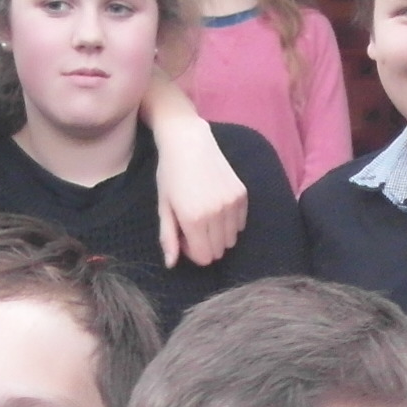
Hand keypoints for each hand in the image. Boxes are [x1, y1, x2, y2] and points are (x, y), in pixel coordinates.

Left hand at [148, 103, 247, 268]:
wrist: (188, 141)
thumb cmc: (170, 174)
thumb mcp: (164, 206)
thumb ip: (168, 237)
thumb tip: (171, 265)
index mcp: (194, 219)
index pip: (204, 258)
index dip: (193, 252)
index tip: (184, 236)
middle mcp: (217, 214)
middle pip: (219, 251)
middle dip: (205, 245)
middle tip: (192, 225)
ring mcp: (232, 204)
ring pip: (232, 240)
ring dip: (219, 235)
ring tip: (205, 215)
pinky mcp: (243, 194)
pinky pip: (241, 224)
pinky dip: (231, 223)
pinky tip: (217, 206)